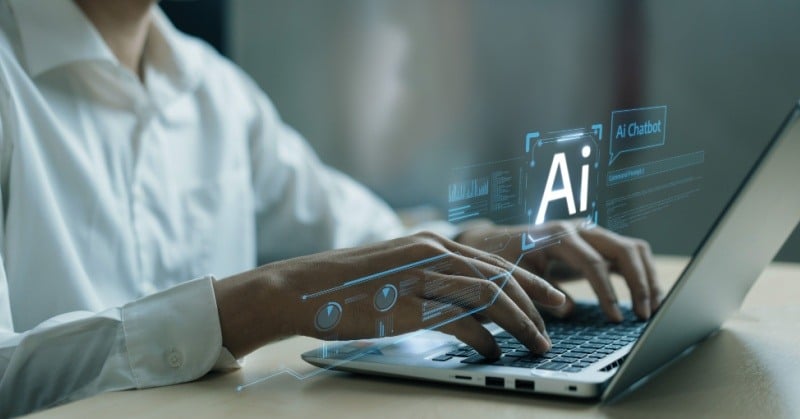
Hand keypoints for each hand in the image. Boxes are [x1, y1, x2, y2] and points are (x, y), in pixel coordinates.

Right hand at [213, 232, 565, 358]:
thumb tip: (466, 307)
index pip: (495, 260)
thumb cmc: (347, 285)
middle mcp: (433, 252)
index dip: (531, 281)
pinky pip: (460, 320)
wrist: (303, 287)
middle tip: (562, 318)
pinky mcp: (408, 304)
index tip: (554, 298)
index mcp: (432, 243)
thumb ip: (432, 282)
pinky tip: (493, 351)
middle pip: (502, 274)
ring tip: (539, 342)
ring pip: (489, 294)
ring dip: (521, 321)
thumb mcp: (397, 274)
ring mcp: (421, 276)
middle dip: (538, 299)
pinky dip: (483, 337)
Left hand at [456, 221, 663, 321]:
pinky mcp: (599, 244)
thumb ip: (540, 292)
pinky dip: (643, 275)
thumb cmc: (504, 259)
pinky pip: (630, 255)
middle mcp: (580, 229)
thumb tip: (568, 310)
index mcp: (558, 235)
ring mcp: (592, 234)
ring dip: (648, 278)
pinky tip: (649, 299)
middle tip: (643, 316)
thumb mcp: (515, 276)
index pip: (593, 262)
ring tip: (653, 309)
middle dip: (638, 283)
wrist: (498, 241)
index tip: (615, 319)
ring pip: (633, 249)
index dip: (607, 292)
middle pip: (623, 249)